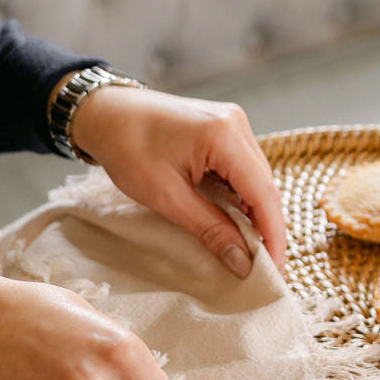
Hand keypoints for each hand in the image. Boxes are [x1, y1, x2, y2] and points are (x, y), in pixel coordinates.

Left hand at [69, 84, 286, 276]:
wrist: (105, 111)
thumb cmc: (126, 148)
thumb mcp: (166, 196)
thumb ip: (210, 229)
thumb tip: (242, 262)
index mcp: (224, 136)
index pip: (263, 193)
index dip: (273, 235)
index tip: (274, 269)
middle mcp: (237, 125)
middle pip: (266, 186)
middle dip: (266, 227)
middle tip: (261, 264)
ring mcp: (235, 124)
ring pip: (258, 179)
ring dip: (255, 213)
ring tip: (248, 246)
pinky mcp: (227, 128)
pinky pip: (246, 169)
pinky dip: (243, 196)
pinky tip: (235, 218)